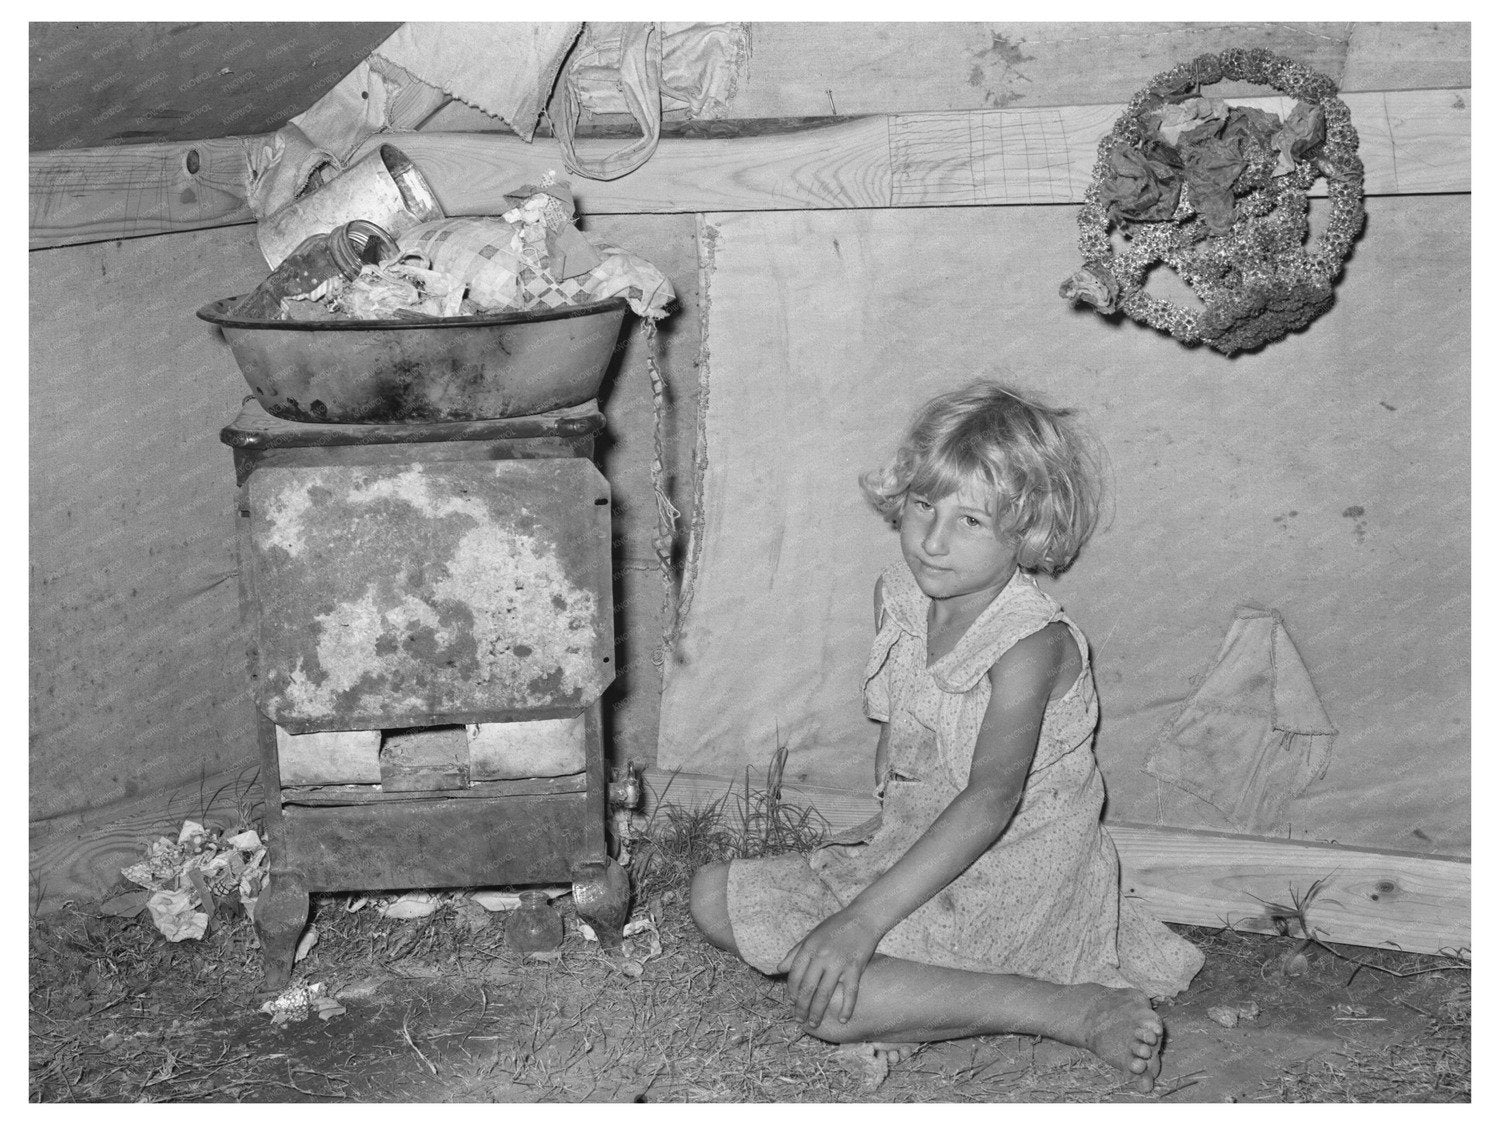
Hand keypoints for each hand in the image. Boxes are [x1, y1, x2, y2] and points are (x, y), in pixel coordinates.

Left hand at [776, 908, 881, 1029]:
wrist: (863, 917)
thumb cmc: (836, 926)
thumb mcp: (812, 935)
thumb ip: (795, 953)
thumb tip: (779, 968)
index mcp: (809, 947)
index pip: (795, 975)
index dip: (792, 992)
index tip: (792, 1003)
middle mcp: (821, 956)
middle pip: (808, 988)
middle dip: (802, 1007)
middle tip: (800, 1020)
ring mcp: (839, 962)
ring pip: (825, 993)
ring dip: (818, 1011)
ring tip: (815, 1024)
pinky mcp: (856, 966)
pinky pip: (850, 991)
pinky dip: (847, 1007)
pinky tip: (844, 1019)